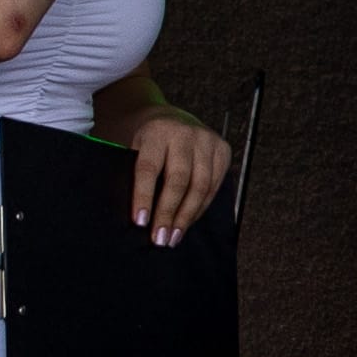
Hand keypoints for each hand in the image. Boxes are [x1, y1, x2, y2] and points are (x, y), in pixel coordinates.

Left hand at [125, 106, 232, 242]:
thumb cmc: (147, 142)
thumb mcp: (133, 148)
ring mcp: (208, 141)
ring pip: (201, 186)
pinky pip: (215, 186)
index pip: (149, 169)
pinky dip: (201, 207)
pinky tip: (188, 221)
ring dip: (187, 215)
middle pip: (179, 180)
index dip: (144, 197)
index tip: (140, 223)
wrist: (170, 119)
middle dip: (169, 212)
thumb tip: (137, 217)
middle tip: (160, 238)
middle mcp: (185, 134)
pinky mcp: (223, 150)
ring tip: (174, 237)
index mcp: (157, 132)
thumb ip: (133, 174)